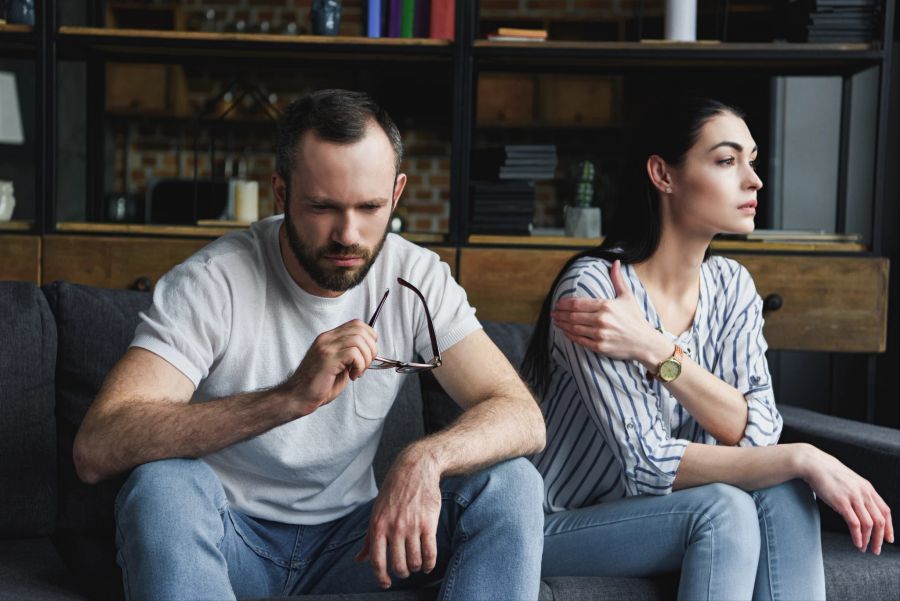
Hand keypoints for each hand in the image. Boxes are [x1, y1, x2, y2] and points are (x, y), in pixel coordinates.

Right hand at [280, 319, 376, 415]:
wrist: (297, 397)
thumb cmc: (318, 385)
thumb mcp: (338, 365)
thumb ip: (350, 355)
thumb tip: (370, 350)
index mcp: (329, 338)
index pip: (356, 324)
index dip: (369, 337)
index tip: (368, 354)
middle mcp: (327, 339)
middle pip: (360, 329)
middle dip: (370, 349)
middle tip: (364, 365)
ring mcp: (326, 347)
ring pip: (359, 340)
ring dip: (365, 359)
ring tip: (357, 372)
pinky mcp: (328, 359)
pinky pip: (353, 353)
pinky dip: (359, 365)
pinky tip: (352, 376)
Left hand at [355, 448, 441, 588]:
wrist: (415, 469)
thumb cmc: (393, 492)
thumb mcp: (376, 513)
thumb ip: (369, 539)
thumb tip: (359, 560)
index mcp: (377, 526)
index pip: (377, 561)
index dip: (381, 578)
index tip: (386, 584)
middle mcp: (394, 528)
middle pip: (398, 565)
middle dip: (401, 573)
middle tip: (404, 570)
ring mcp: (412, 526)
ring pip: (414, 561)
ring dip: (416, 568)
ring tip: (416, 565)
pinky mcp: (428, 523)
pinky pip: (430, 552)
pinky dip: (429, 564)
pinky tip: (427, 564)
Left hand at [551, 259, 665, 363]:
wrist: (645, 342)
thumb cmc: (636, 318)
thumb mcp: (627, 296)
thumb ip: (618, 279)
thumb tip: (615, 262)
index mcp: (606, 306)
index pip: (578, 303)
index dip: (565, 303)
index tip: (558, 303)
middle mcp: (602, 320)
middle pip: (573, 316)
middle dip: (560, 314)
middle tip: (553, 312)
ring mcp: (600, 334)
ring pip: (573, 328)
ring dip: (562, 324)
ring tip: (555, 321)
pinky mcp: (599, 347)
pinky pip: (579, 340)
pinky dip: (570, 336)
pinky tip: (565, 332)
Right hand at [799, 444, 893, 553]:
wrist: (814, 464)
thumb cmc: (829, 474)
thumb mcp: (850, 482)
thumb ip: (859, 494)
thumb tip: (862, 509)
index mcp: (868, 488)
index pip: (885, 511)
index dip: (889, 527)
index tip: (888, 539)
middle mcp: (864, 493)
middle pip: (879, 521)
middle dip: (880, 538)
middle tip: (876, 550)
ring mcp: (853, 498)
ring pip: (868, 524)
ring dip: (868, 540)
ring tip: (863, 548)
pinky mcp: (841, 502)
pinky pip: (854, 523)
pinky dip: (857, 536)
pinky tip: (856, 542)